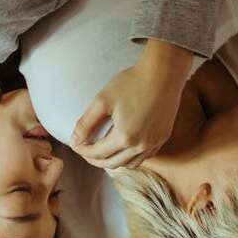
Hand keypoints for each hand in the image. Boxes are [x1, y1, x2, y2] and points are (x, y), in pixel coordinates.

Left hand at [70, 40, 192, 169]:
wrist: (163, 73)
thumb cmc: (132, 82)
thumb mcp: (102, 100)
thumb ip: (86, 123)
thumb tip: (75, 140)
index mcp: (125, 137)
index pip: (97, 154)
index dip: (83, 151)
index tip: (75, 145)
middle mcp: (141, 145)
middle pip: (112, 164)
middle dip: (95, 160)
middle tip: (85, 150)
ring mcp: (154, 143)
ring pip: (129, 164)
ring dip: (113, 161)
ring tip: (103, 152)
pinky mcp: (162, 138)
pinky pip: (144, 157)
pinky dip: (131, 157)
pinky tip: (124, 148)